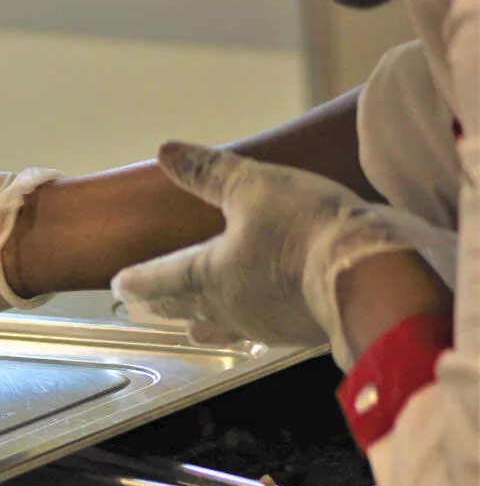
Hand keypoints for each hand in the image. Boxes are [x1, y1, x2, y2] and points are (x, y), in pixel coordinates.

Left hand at [110, 142, 451, 369]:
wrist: (366, 275)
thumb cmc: (305, 229)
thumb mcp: (252, 186)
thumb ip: (208, 172)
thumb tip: (167, 152)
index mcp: (207, 274)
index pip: (160, 278)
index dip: (137, 280)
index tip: (119, 285)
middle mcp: (228, 308)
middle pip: (185, 309)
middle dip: (163, 307)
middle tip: (145, 309)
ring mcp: (264, 326)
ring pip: (222, 329)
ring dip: (204, 326)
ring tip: (194, 331)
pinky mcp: (299, 333)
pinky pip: (264, 332)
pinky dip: (250, 329)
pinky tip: (261, 326)